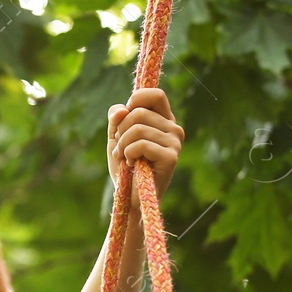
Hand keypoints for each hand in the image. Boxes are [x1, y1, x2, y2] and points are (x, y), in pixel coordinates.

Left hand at [107, 87, 183, 205]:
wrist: (130, 197)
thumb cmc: (125, 166)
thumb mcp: (116, 137)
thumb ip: (116, 118)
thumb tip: (122, 109)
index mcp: (164, 120)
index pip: (154, 94)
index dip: (134, 101)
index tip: (122, 119)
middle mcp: (174, 128)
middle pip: (138, 112)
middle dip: (120, 131)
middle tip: (120, 148)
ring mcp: (175, 143)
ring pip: (137, 128)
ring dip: (122, 145)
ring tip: (124, 158)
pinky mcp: (171, 157)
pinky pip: (140, 144)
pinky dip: (128, 154)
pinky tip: (131, 165)